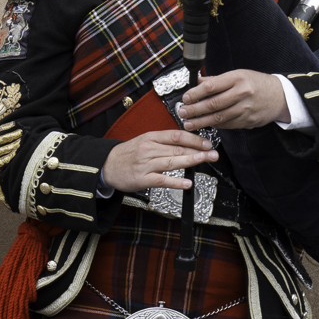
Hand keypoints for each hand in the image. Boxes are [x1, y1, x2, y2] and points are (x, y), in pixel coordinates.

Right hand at [102, 129, 218, 192]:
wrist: (106, 165)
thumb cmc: (127, 154)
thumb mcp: (144, 141)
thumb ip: (163, 142)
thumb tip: (186, 144)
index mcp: (150, 137)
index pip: (176, 136)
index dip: (194, 139)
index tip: (207, 143)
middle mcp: (149, 149)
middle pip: (177, 149)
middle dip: (198, 151)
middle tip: (213, 154)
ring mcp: (146, 164)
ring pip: (172, 162)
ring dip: (190, 161)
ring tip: (204, 161)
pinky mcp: (142, 179)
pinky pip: (162, 180)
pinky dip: (176, 182)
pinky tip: (187, 183)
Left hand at [177, 68, 286, 129]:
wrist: (280, 97)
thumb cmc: (257, 83)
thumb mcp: (238, 74)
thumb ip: (217, 80)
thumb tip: (198, 81)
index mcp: (238, 78)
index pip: (212, 86)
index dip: (196, 93)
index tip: (186, 98)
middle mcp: (242, 94)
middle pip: (213, 104)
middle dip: (195, 110)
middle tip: (183, 113)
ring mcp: (245, 109)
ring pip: (219, 118)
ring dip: (201, 122)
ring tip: (189, 123)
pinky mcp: (247, 121)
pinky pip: (227, 125)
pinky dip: (214, 125)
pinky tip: (205, 125)